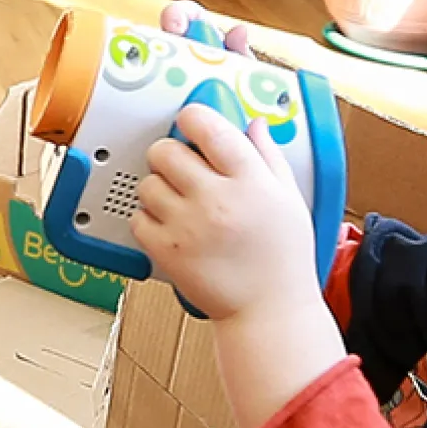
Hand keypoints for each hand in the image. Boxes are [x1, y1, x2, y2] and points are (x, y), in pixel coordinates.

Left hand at [131, 97, 322, 322]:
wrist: (268, 310)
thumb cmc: (282, 259)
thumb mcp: (289, 199)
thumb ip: (269, 156)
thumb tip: (254, 124)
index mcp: (250, 179)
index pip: (207, 126)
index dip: (192, 117)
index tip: (190, 121)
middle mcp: (216, 199)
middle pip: (167, 151)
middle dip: (171, 154)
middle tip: (182, 168)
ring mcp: (187, 226)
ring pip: (148, 183)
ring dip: (159, 188)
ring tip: (180, 204)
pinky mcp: (166, 251)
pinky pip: (138, 218)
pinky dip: (148, 220)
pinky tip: (171, 227)